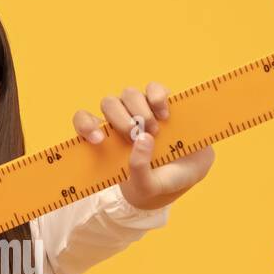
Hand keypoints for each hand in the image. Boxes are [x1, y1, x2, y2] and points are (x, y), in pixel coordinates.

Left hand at [72, 81, 215, 209]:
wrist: (189, 174)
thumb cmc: (161, 181)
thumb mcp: (147, 185)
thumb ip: (139, 169)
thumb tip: (142, 138)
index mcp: (108, 138)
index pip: (84, 120)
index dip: (85, 125)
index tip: (98, 139)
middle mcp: (122, 118)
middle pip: (108, 103)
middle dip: (120, 120)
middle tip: (135, 137)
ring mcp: (142, 108)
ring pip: (129, 94)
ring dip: (140, 112)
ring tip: (155, 132)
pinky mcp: (163, 102)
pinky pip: (154, 88)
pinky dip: (158, 98)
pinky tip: (165, 116)